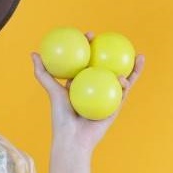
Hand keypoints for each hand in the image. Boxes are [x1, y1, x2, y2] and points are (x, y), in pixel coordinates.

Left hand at [30, 32, 144, 152]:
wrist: (74, 138)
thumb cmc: (61, 116)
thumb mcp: (52, 91)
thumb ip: (43, 74)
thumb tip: (34, 53)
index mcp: (80, 85)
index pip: (85, 61)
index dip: (89, 47)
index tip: (90, 34)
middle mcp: (94, 89)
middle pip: (105, 67)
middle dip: (110, 52)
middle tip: (110, 38)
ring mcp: (106, 97)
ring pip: (119, 77)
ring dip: (129, 65)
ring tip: (135, 53)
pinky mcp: (115, 105)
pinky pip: (125, 89)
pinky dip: (133, 77)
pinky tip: (138, 66)